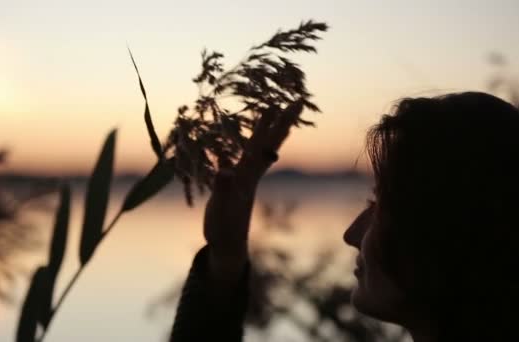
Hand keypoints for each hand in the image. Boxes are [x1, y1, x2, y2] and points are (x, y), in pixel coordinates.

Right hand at [203, 101, 304, 284]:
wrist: (227, 247)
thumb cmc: (225, 230)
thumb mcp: (222, 209)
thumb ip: (223, 189)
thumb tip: (225, 171)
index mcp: (248, 174)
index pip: (264, 143)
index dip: (275, 123)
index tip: (287, 103)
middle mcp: (249, 172)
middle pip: (268, 140)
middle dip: (281, 120)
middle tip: (296, 100)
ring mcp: (242, 177)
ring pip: (255, 147)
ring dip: (263, 128)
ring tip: (270, 110)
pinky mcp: (231, 184)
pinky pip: (236, 158)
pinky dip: (235, 147)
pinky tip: (228, 140)